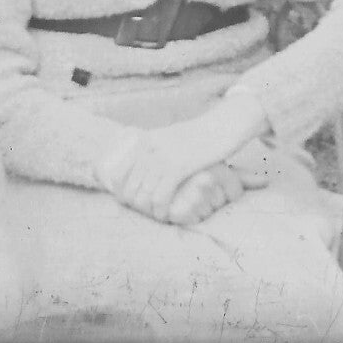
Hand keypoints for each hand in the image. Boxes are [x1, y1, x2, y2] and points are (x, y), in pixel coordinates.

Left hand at [95, 96, 269, 221]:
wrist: (223, 126)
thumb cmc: (200, 135)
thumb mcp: (171, 137)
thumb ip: (157, 149)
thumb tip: (146, 168)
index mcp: (144, 141)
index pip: (119, 174)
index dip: (124, 194)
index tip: (134, 204)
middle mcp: (149, 148)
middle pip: (130, 188)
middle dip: (137, 206)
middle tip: (149, 213)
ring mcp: (162, 157)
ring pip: (144, 196)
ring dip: (150, 211)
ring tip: (158, 216)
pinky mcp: (178, 167)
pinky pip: (161, 197)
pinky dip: (161, 211)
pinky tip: (166, 216)